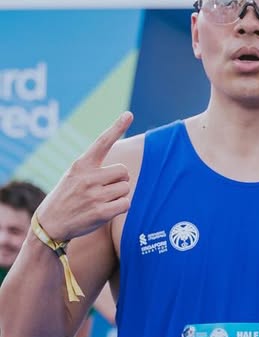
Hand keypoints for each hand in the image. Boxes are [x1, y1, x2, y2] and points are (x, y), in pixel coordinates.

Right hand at [34, 113, 132, 240]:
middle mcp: (88, 177)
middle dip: (119, 180)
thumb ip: (94, 168)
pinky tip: (106, 210)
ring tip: (101, 200)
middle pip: (124, 171)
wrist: (52, 223)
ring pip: (126, 188)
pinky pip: (126, 204)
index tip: (129, 114)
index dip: (117, 127)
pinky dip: (121, 207)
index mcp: (81, 164)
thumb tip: (125, 170)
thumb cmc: (68, 196)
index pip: (102, 142)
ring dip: (119, 195)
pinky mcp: (101, 212)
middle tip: (104, 189)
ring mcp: (94, 195)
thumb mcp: (74, 175)